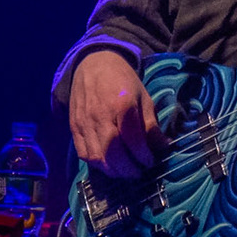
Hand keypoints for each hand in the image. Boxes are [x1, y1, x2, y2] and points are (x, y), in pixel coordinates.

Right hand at [68, 49, 167, 178]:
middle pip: (112, 152)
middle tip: (138, 172)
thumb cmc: (122, 81)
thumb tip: (162, 147)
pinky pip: (83, 153)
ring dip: (112, 170)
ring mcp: (84, 123)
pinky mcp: (74, 127)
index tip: (150, 161)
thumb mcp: (143, 97)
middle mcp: (100, 115)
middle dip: (127, 169)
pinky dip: (96, 164)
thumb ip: (150, 124)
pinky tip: (108, 164)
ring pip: (96, 156)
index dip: (143, 155)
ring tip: (125, 171)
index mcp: (121, 105)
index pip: (132, 139)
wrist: (93, 65)